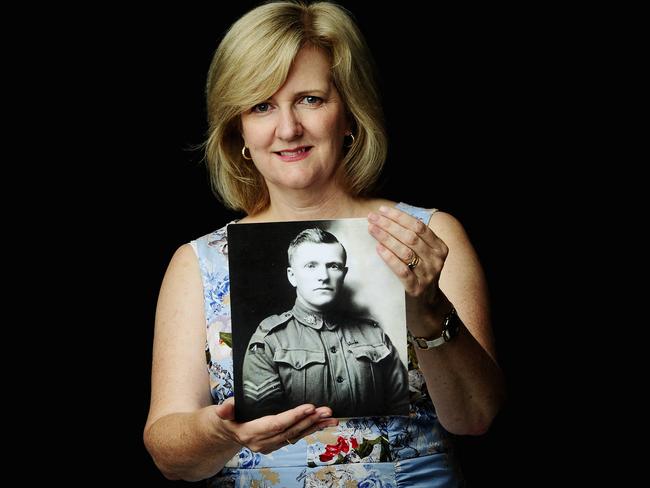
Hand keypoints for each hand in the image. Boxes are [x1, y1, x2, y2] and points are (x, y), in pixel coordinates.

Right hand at [211, 398, 337, 454]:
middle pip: (290, 431)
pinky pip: (296, 436)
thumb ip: (225, 409)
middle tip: (326, 411)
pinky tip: (323, 423)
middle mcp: (263, 443)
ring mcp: (271, 445)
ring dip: (315, 426)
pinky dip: (311, 429)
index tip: (309, 407)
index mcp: (251, 433)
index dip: (293, 416)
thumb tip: (224, 409)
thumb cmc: (226, 418)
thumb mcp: (222, 413)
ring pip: (296, 435)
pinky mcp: (277, 443)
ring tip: (330, 418)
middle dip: (310, 420)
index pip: (276, 425)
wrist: (226, 432)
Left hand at [368, 205, 447, 306]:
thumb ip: (414, 238)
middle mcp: (436, 260)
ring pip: (405, 252)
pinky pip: (402, 270)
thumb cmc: (420, 273)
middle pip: (411, 237)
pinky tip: (378, 249)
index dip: (400, 217)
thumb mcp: (425, 254)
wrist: (427, 304)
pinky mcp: (416, 288)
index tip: (382, 211)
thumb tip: (388, 218)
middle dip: (389, 225)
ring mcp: (428, 275)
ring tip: (372, 229)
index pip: (419, 226)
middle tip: (372, 217)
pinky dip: (390, 258)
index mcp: (440, 247)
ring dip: (386, 238)